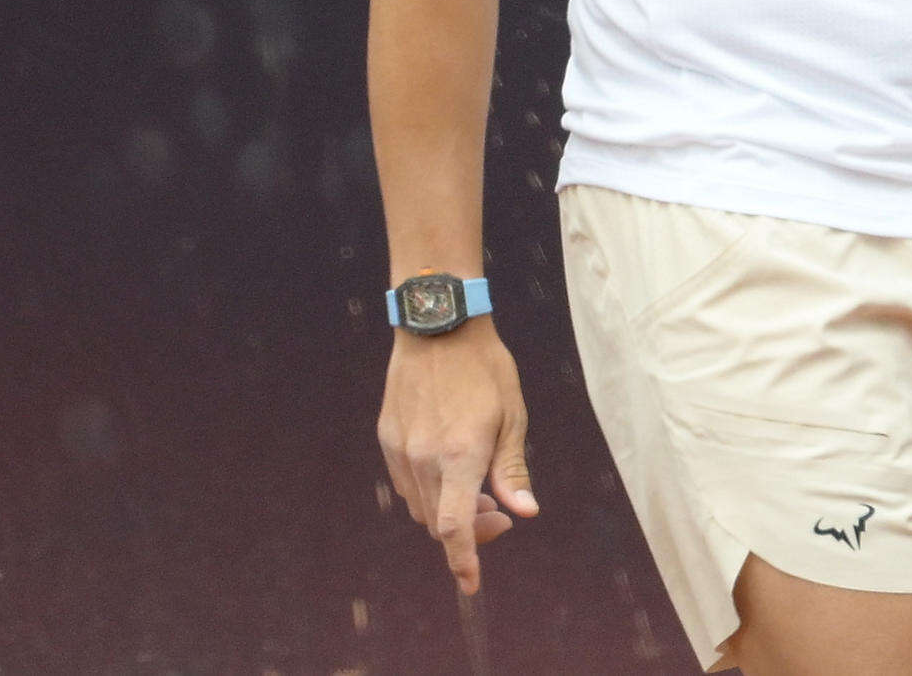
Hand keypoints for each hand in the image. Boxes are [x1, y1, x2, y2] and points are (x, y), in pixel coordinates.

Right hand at [376, 320, 538, 591]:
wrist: (437, 325)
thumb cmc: (485, 369)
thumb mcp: (512, 416)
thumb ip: (512, 470)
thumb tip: (524, 513)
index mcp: (460, 456)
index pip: (454, 528)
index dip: (463, 561)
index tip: (471, 585)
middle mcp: (424, 459)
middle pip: (439, 524)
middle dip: (469, 531)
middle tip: (499, 512)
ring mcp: (401, 450)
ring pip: (420, 506)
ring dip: (447, 511)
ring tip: (477, 488)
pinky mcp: (387, 438)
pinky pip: (405, 483)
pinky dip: (427, 490)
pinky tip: (448, 468)